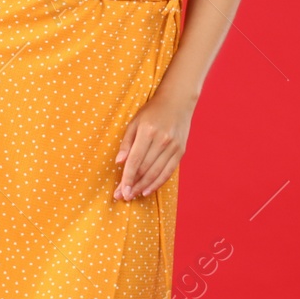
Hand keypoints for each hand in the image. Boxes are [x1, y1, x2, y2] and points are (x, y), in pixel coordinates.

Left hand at [114, 84, 195, 199]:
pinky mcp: (180, 151)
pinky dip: (157, 183)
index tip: (120, 190)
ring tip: (133, 196)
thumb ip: (126, 142)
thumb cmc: (152, 111)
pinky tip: (147, 190)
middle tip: (122, 196)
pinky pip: (168, 172)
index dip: (127, 178)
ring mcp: (173, 147)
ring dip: (143, 187)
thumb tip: (119, 162)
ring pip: (156, 173)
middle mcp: (162, 140)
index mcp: (148, 131)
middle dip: (132, 185)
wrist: (178, 102)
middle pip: (145, 169)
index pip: (135, 160)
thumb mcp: (134, 122)